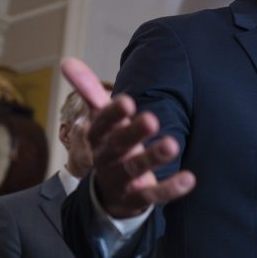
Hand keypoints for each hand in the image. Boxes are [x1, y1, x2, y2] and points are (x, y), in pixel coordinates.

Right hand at [60, 57, 195, 218]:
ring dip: (153, 157)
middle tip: (152, 118)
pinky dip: (170, 188)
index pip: (101, 124)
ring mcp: (121, 180)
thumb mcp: (101, 121)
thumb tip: (67, 60)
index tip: (127, 101)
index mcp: (98, 138)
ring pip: (135, 169)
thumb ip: (89, 91)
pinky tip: (189, 179)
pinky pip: (153, 195)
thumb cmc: (110, 146)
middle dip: (133, 133)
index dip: (112, 114)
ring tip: (173, 144)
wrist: (108, 194)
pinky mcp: (137, 197)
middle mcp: (107, 158)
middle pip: (118, 146)